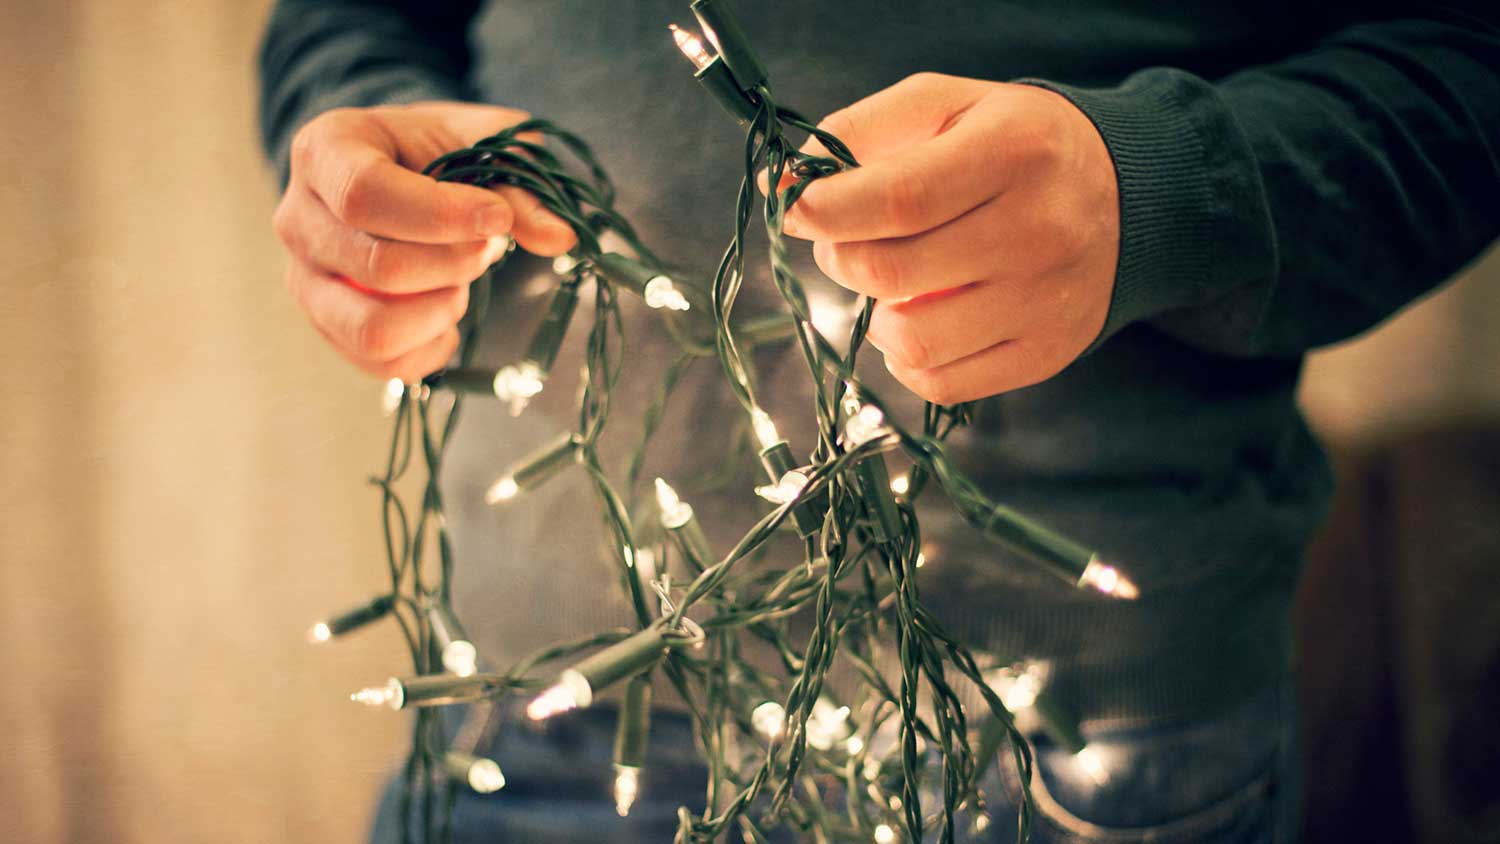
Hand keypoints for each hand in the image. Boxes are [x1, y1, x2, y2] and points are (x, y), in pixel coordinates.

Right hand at [272, 101, 576, 380]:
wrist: (400, 169)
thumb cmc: (438, 149)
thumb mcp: (483, 142)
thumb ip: (519, 185)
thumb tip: (560, 238)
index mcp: (325, 151)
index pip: (366, 195)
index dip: (441, 216)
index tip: (496, 219)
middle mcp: (297, 218)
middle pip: (378, 267)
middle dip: (455, 263)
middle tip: (485, 246)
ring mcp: (305, 280)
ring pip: (373, 329)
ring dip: (440, 310)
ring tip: (460, 281)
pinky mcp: (328, 327)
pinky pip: (381, 363)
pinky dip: (432, 347)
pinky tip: (449, 315)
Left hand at [780, 73, 1117, 403]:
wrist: (1131, 195)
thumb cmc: (1015, 145)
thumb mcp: (948, 104)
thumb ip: (861, 131)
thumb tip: (784, 185)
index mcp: (1012, 153)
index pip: (893, 200)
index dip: (822, 211)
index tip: (794, 208)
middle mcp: (1037, 231)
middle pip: (889, 272)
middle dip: (840, 257)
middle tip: (848, 239)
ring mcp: (1045, 302)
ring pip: (911, 341)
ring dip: (875, 315)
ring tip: (893, 281)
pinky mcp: (1046, 354)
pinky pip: (942, 383)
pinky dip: (908, 358)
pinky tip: (920, 317)